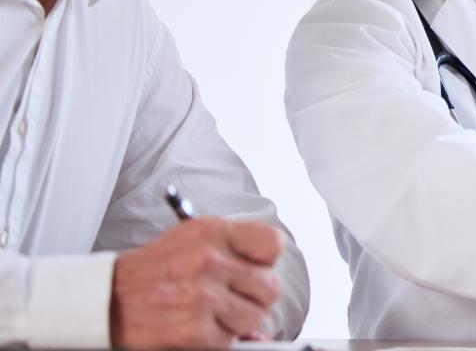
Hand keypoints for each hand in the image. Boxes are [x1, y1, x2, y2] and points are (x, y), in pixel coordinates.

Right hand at [110, 217, 285, 348]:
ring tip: (209, 312)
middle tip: (231, 298)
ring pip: (255, 318)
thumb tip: (267, 284)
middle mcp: (210, 261)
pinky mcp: (194, 329)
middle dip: (255, 297)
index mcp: (213, 233)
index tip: (255, 269)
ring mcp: (203, 296)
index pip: (273, 243)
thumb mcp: (192, 242)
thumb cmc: (152, 271)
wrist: (106, 300)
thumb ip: (234, 254)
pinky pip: (231, 340)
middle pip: (270, 287)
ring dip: (237, 322)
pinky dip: (217, 339)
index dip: (267, 262)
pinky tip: (197, 326)